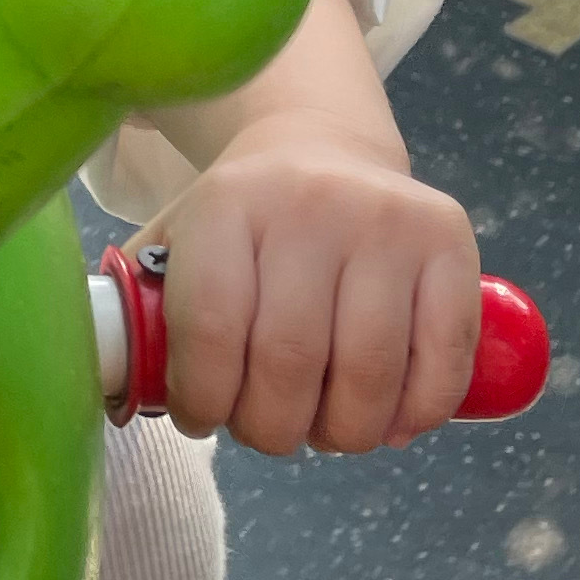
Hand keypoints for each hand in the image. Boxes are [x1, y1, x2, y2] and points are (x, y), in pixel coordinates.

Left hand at [146, 123, 481, 454]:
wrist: (321, 147)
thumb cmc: (241, 223)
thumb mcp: (178, 240)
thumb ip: (146, 309)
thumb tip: (130, 394)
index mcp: (226, 204)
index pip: (211, 326)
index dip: (204, 397)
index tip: (202, 419)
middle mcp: (309, 203)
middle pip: (290, 361)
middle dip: (273, 428)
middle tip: (267, 433)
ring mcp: (387, 220)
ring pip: (370, 372)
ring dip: (343, 432)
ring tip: (324, 432)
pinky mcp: (450, 241)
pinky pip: (444, 360)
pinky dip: (416, 413)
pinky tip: (389, 421)